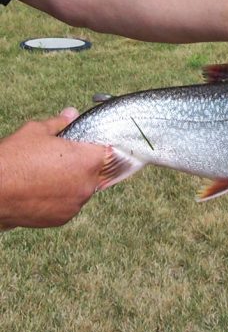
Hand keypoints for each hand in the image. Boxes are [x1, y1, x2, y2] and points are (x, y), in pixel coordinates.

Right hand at [0, 108, 105, 228]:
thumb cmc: (14, 159)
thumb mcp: (36, 132)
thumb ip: (60, 123)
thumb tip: (71, 113)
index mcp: (88, 160)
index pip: (108, 152)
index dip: (98, 148)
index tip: (89, 147)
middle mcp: (89, 184)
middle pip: (95, 172)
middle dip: (82, 165)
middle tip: (61, 160)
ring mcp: (77, 204)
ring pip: (82, 189)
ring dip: (72, 183)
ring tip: (47, 176)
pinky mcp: (64, 218)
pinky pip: (69, 204)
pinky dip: (60, 198)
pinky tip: (42, 190)